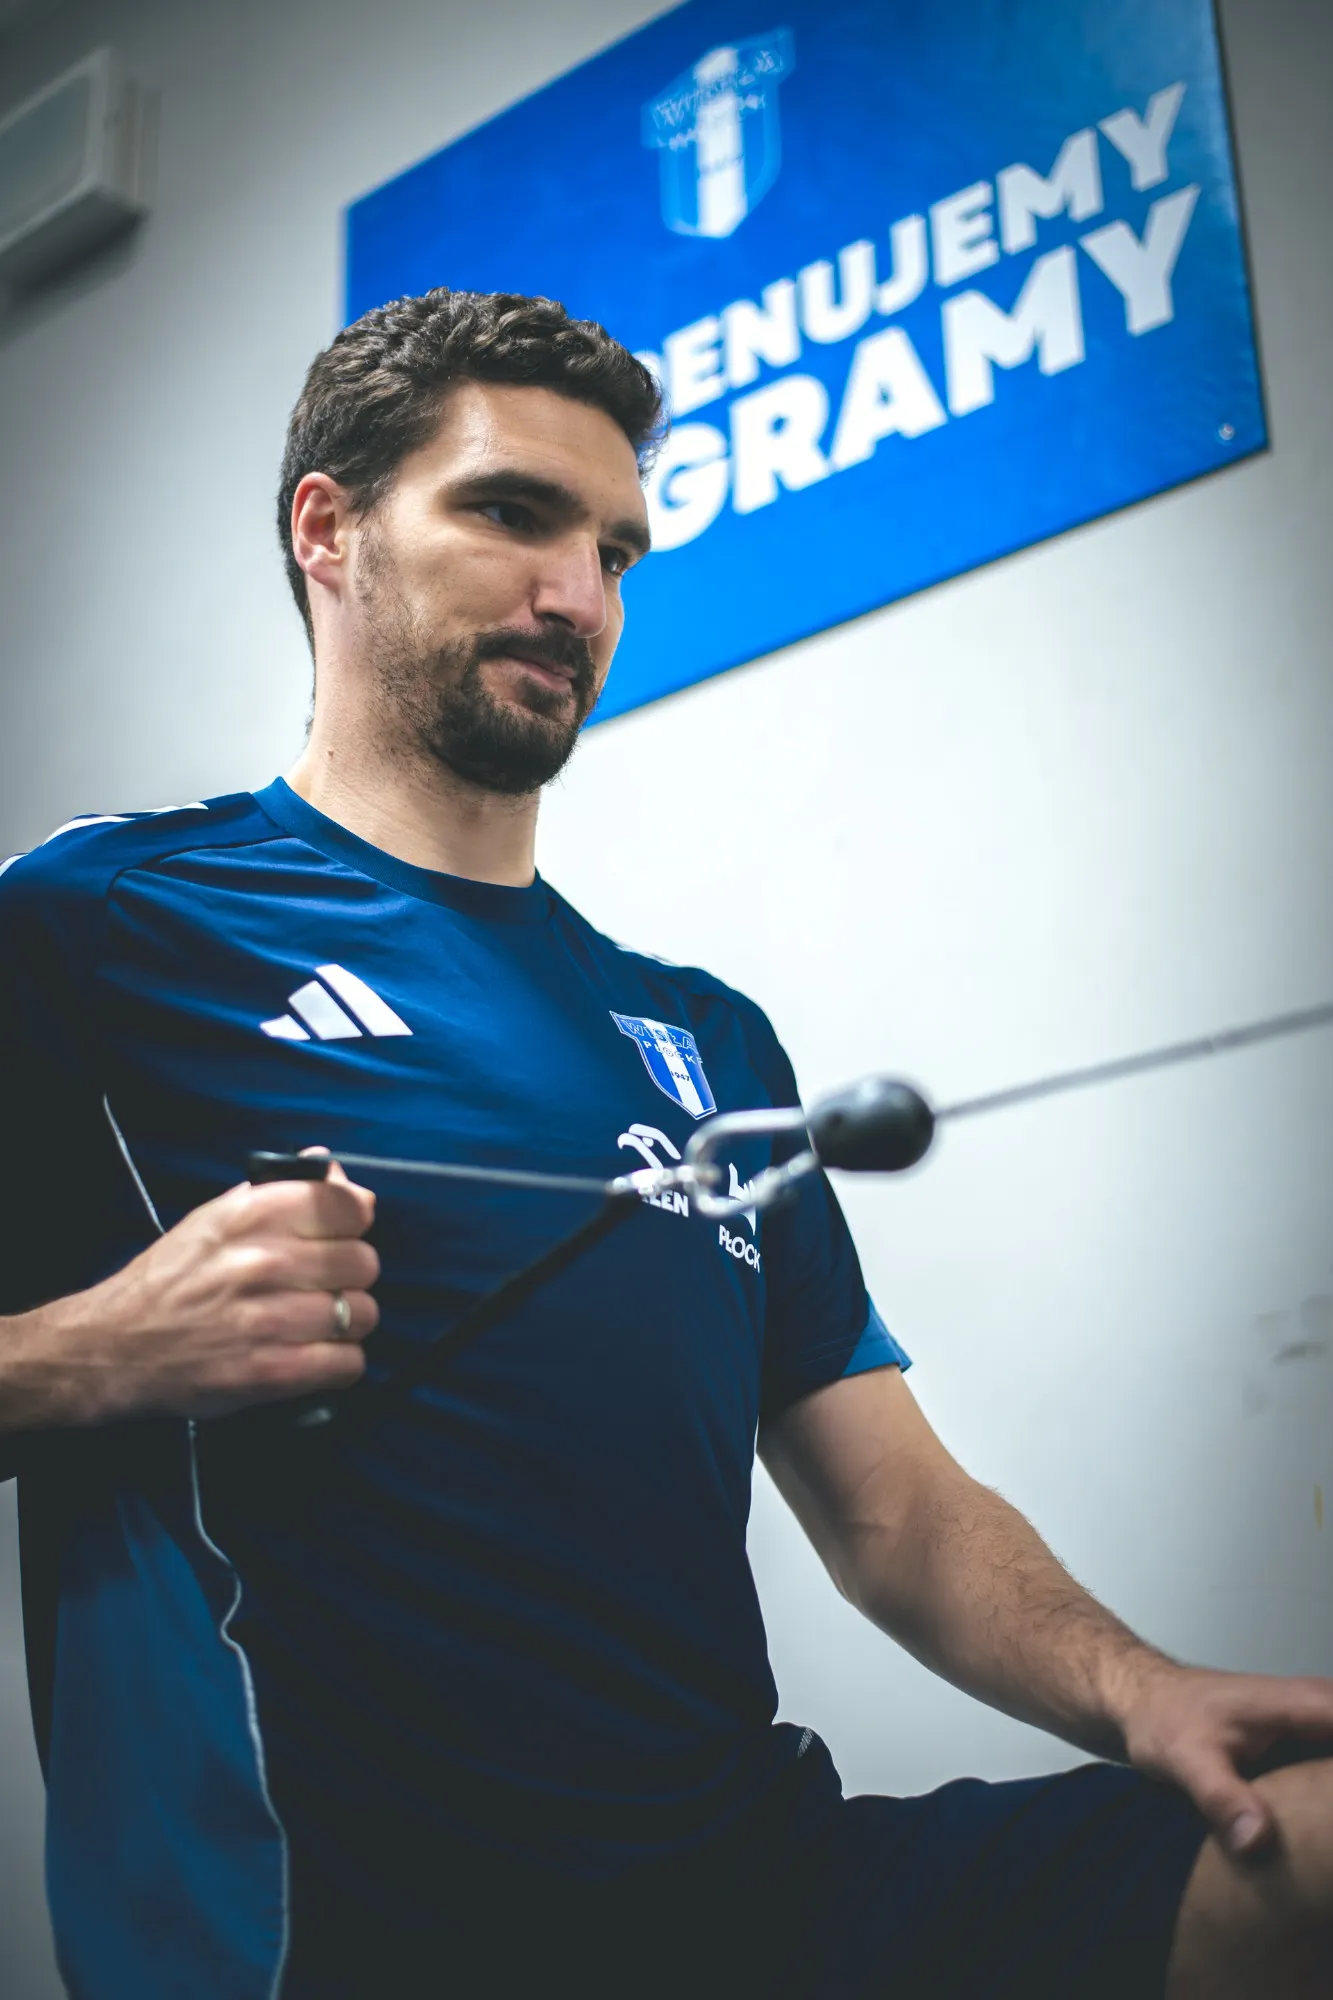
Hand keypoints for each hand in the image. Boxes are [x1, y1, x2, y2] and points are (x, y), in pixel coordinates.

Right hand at [58, 1163, 379, 1422]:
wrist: (112, 1346)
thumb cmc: (170, 1279)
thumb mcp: (214, 1219)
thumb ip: (280, 1193)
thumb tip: (339, 1174)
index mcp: (248, 1215)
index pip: (347, 1205)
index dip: (354, 1221)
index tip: (342, 1235)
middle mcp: (260, 1261)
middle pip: (364, 1262)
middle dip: (352, 1276)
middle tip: (326, 1286)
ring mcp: (265, 1320)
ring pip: (361, 1313)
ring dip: (348, 1322)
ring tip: (319, 1324)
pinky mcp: (267, 1373)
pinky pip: (347, 1363)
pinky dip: (340, 1363)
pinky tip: (317, 1356)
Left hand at [1118, 1659, 1332, 1860]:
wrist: (1142, 1700)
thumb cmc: (1164, 1721)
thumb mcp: (1187, 1761)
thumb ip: (1223, 1797)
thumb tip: (1259, 1840)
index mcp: (1309, 1706)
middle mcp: (1323, 1709)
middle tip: (1332, 1845)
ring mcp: (1316, 1725)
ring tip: (1327, 1846)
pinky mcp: (1305, 1744)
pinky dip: (1331, 1796)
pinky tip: (1322, 1833)